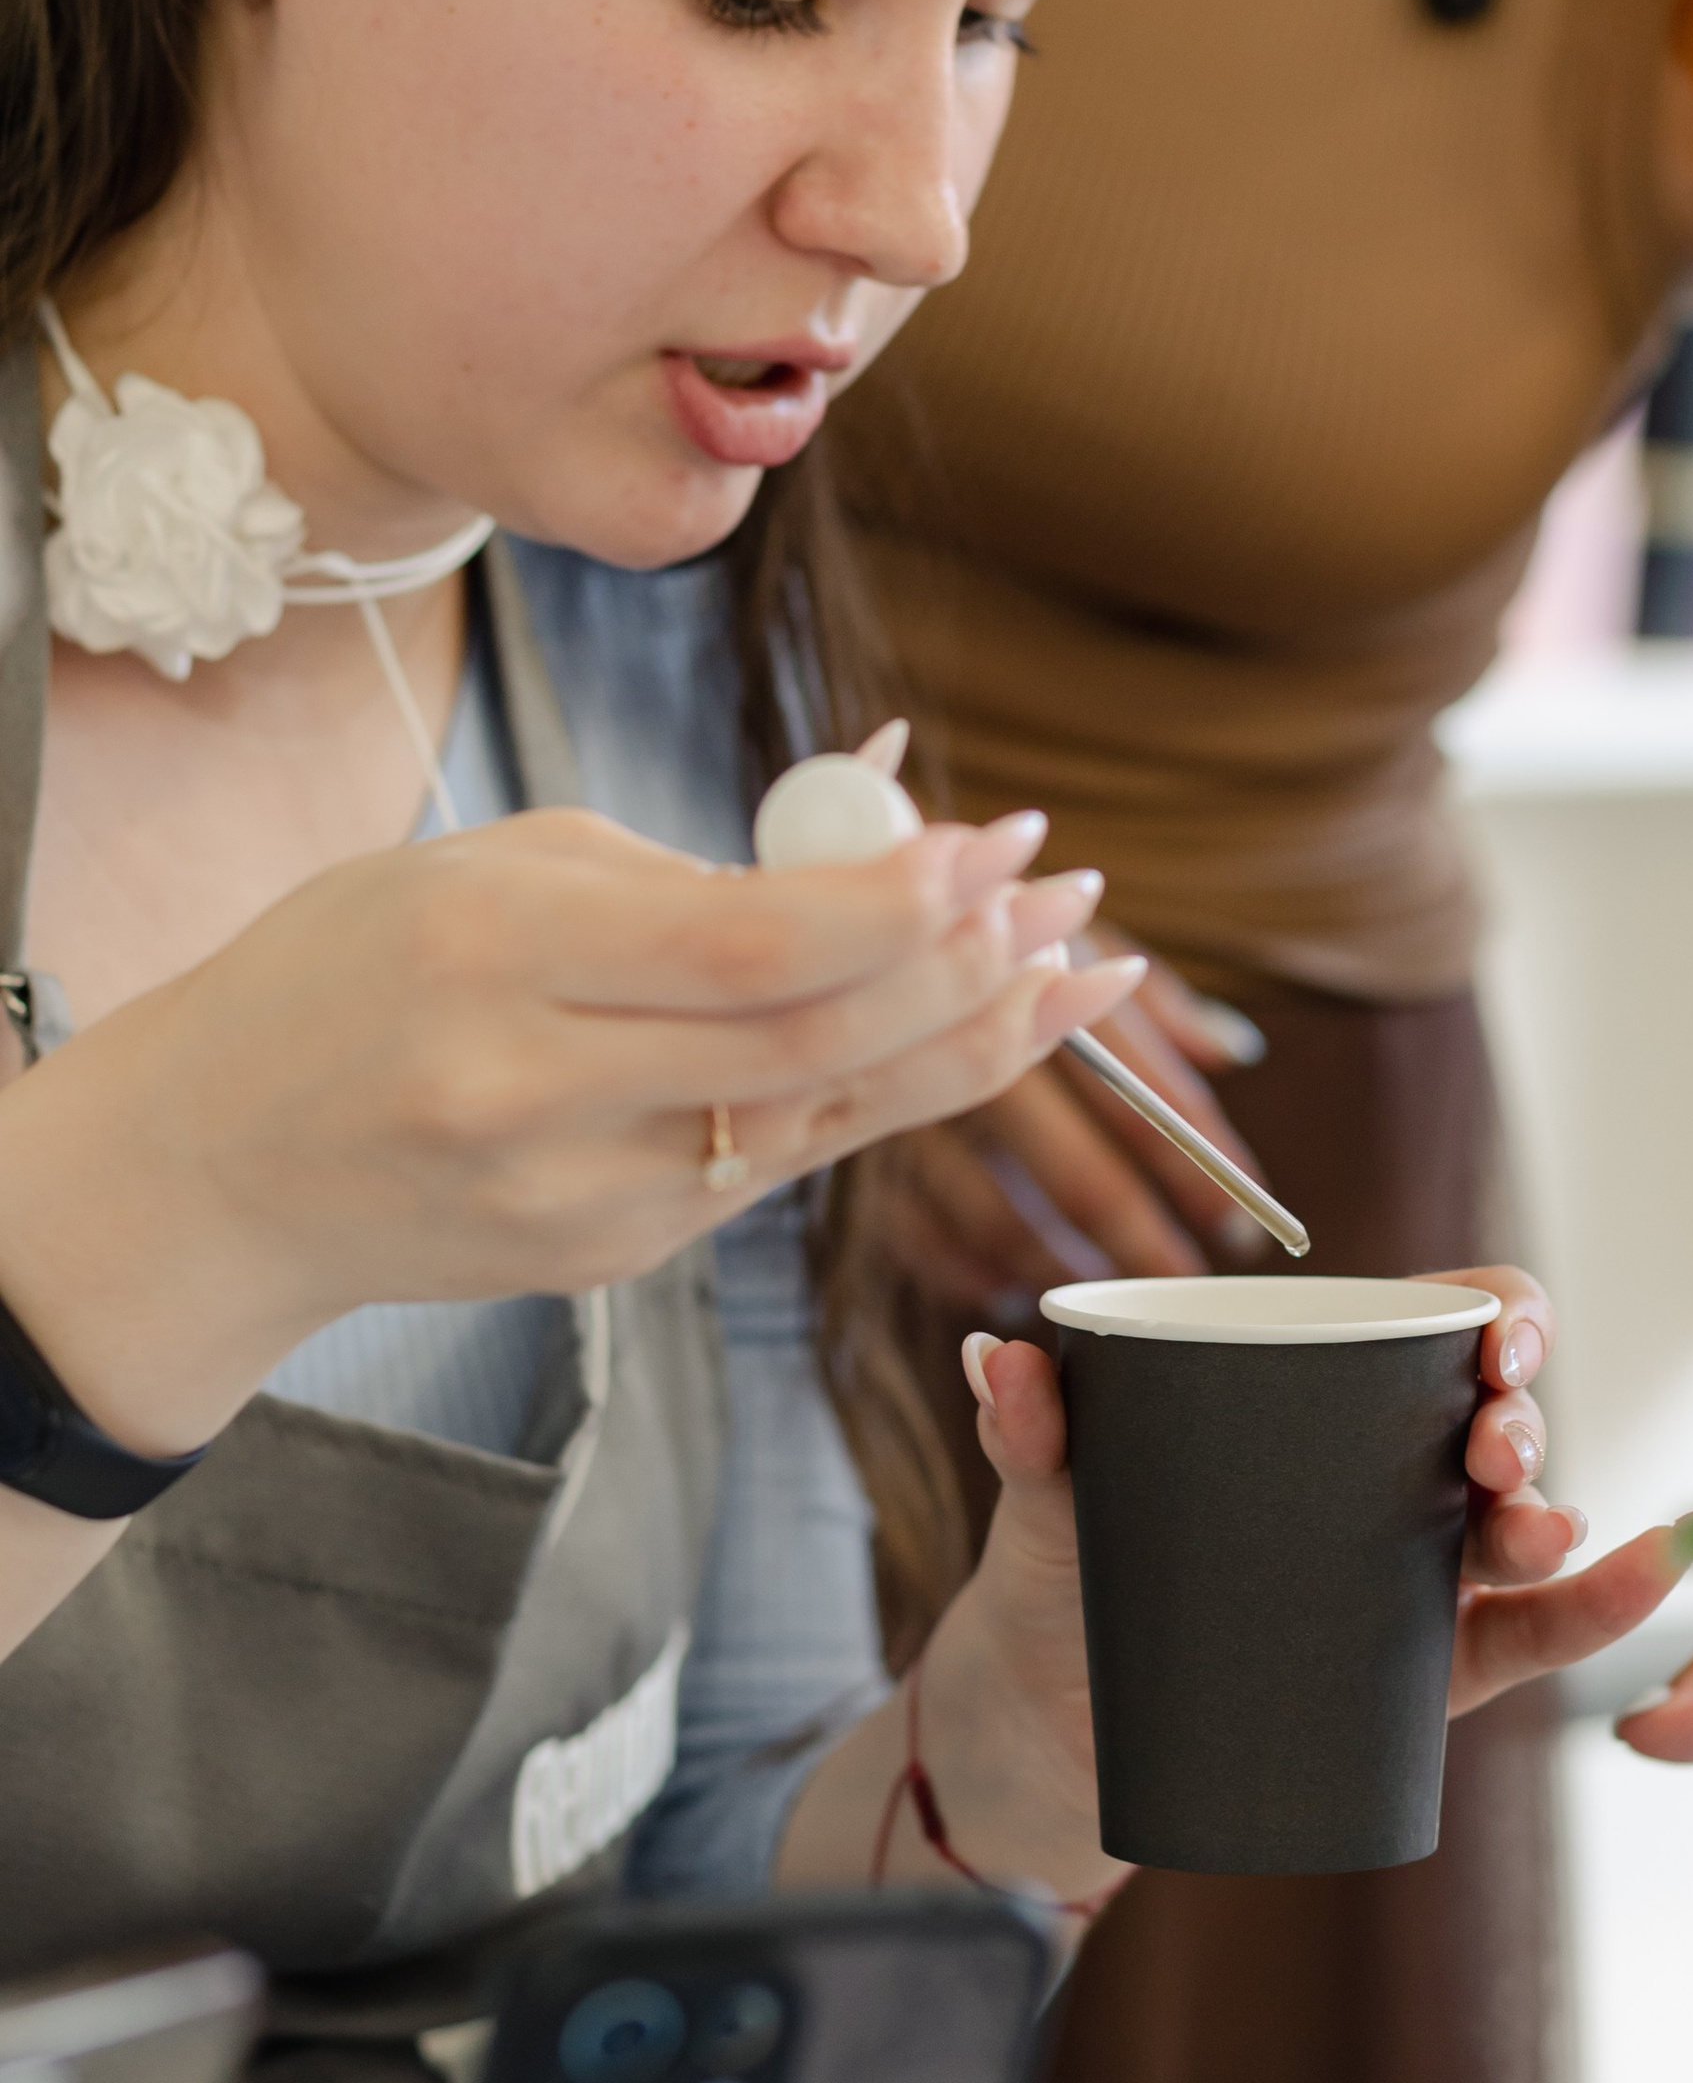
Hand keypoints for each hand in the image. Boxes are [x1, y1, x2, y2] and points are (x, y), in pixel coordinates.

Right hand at [0, 806, 1144, 1457]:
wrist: (221, 1173)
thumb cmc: (348, 981)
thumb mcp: (488, 870)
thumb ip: (686, 866)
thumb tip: (882, 826)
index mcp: (499, 957)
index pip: (753, 945)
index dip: (905, 901)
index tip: (1000, 845)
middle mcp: (545, 1091)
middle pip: (817, 1039)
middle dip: (972, 965)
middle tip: (1070, 896)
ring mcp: (587, 1196)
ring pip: (828, 1117)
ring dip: (973, 1043)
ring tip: (1081, 974)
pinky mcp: (618, 1257)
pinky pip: (780, 1160)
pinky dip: (886, 1092)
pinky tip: (964, 1035)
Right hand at [876, 927, 1280, 1300]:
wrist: (833, 887)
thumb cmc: (973, 907)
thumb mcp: (1068, 927)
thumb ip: (1152, 998)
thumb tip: (1234, 1051)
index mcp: (1045, 989)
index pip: (1144, 1099)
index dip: (1198, 1167)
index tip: (1242, 1224)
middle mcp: (980, 1046)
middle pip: (1080, 1173)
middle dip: (1141, 1238)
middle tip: (1185, 1280)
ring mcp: (911, 1094)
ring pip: (999, 1214)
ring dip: (1058, 1261)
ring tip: (1105, 1284)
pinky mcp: (852, 1130)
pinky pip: (913, 1227)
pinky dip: (961, 1264)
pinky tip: (1002, 1286)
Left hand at [913, 1263, 1689, 1904]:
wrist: (1047, 1728)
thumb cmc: (1065, 1581)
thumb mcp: (1049, 1501)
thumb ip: (1032, 1433)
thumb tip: (1000, 1357)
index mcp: (1325, 1396)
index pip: (1444, 1321)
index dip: (1496, 1311)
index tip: (1489, 1336)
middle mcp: (1394, 1470)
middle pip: (1501, 1417)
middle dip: (1519, 1422)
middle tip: (1486, 1452)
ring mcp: (1418, 1570)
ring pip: (1523, 1527)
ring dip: (1551, 1515)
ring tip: (1530, 1530)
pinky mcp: (1428, 1669)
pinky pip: (1533, 1636)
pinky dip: (1601, 1605)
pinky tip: (1648, 1573)